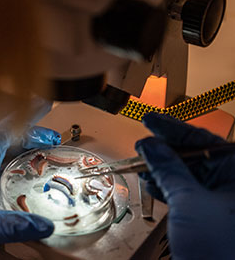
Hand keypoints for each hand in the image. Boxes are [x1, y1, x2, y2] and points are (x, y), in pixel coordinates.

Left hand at [0, 124, 59, 258]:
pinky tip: (17, 158)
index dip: (26, 122)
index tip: (46, 109)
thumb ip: (9, 226)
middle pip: (2, 131)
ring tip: (40, 144)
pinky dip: (7, 150)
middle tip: (51, 138)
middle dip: (28, 130)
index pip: (3, 132)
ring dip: (18, 138)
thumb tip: (44, 226)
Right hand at [135, 113, 234, 258]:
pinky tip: (150, 180)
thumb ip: (168, 169)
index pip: (201, 139)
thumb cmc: (223, 250)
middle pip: (192, 155)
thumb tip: (151, 147)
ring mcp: (217, 198)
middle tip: (143, 143)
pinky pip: (182, 190)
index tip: (151, 120)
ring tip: (141, 161)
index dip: (172, 127)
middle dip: (164, 149)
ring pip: (184, 173)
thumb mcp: (189, 201)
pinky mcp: (204, 212)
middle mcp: (229, 182)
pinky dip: (164, 185)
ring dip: (160, 167)